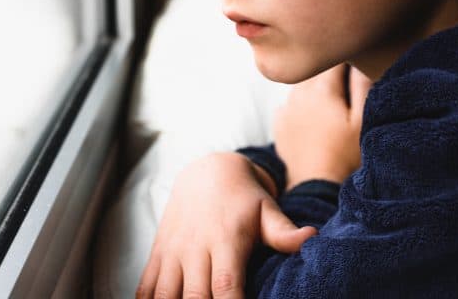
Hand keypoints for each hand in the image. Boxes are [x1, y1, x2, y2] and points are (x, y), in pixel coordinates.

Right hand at [137, 152, 316, 298]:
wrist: (207, 172)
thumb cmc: (244, 197)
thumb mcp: (266, 209)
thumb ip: (284, 231)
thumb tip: (311, 237)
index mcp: (225, 240)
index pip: (226, 285)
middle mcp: (195, 247)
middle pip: (194, 296)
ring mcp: (173, 250)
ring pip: (165, 293)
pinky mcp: (159, 253)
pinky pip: (146, 285)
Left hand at [275, 64, 370, 190]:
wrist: (316, 185)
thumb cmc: (347, 155)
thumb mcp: (363, 121)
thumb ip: (363, 85)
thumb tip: (362, 60)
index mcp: (322, 88)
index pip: (337, 58)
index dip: (351, 57)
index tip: (360, 62)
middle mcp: (299, 93)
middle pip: (317, 68)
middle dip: (332, 68)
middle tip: (349, 81)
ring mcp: (286, 107)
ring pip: (302, 83)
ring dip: (316, 84)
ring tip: (333, 101)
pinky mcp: (279, 122)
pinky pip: (291, 101)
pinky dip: (302, 102)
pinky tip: (314, 115)